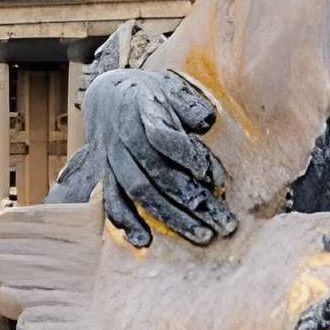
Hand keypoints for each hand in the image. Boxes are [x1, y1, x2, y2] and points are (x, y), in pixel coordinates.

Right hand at [81, 67, 235, 246]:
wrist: (106, 92)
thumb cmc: (149, 94)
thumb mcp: (171, 87)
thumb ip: (189, 105)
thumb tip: (206, 121)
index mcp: (143, 111)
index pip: (164, 137)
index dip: (189, 157)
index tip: (216, 178)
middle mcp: (125, 136)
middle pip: (158, 173)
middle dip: (193, 201)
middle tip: (224, 223)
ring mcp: (113, 157)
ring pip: (140, 191)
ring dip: (171, 217)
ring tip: (202, 235)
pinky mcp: (105, 174)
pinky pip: (112, 200)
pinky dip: (126, 222)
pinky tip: (145, 241)